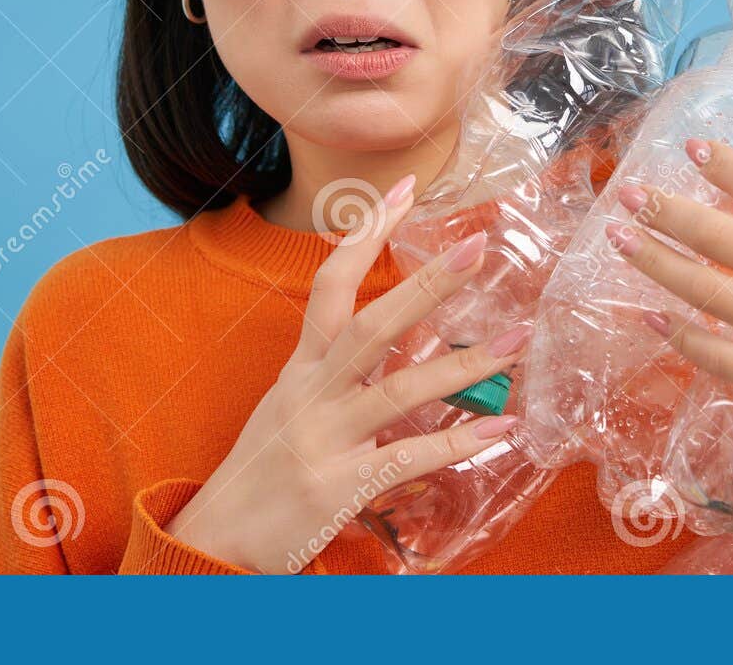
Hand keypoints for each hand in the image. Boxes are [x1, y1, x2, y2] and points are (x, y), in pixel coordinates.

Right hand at [165, 174, 527, 572]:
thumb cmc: (260, 472)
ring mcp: (326, 440)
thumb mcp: (289, 407)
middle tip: (479, 247)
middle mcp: (312, 394)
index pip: (331, 283)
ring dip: (466, 364)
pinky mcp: (339, 488)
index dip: (366, 233)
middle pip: (373, 326)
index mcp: (301, 368)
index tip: (406, 188)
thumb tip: (396, 342)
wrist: (213, 544)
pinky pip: (408, 459)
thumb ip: (335, 373)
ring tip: (518, 339)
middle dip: (428, 285)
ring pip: (401, 390)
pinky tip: (501, 429)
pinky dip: (457, 443)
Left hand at [608, 139, 732, 468]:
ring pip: (707, 291)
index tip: (694, 149)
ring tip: (618, 239)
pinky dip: (680, 336)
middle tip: (628, 193)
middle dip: (668, 210)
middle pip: (723, 237)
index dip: (729, 167)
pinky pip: (718, 357)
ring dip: (657, 262)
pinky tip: (650, 318)